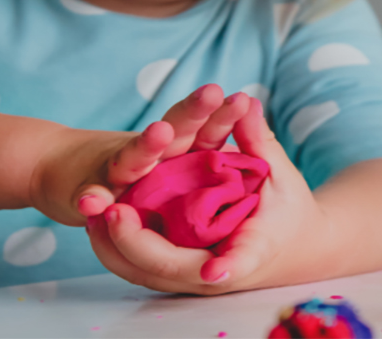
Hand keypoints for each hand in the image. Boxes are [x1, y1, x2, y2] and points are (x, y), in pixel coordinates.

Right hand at [29, 83, 251, 225]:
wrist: (53, 166)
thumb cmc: (127, 167)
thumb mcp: (169, 157)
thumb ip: (205, 143)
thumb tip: (250, 111)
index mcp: (171, 150)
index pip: (202, 129)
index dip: (220, 115)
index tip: (243, 98)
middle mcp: (145, 156)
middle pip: (173, 131)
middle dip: (192, 113)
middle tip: (213, 92)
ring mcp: (113, 173)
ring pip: (132, 159)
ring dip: (145, 146)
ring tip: (161, 132)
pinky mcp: (86, 196)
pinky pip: (90, 200)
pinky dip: (91, 199)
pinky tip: (92, 202)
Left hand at [87, 96, 331, 294]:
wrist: (289, 248)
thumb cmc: (287, 210)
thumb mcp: (280, 175)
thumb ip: (260, 142)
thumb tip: (248, 104)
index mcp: (255, 249)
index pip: (240, 260)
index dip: (228, 265)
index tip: (213, 271)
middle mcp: (220, 271)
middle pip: (174, 269)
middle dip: (138, 243)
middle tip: (112, 212)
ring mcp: (194, 278)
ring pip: (145, 272)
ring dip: (114, 244)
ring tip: (92, 209)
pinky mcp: (176, 274)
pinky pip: (137, 266)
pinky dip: (114, 245)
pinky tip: (94, 217)